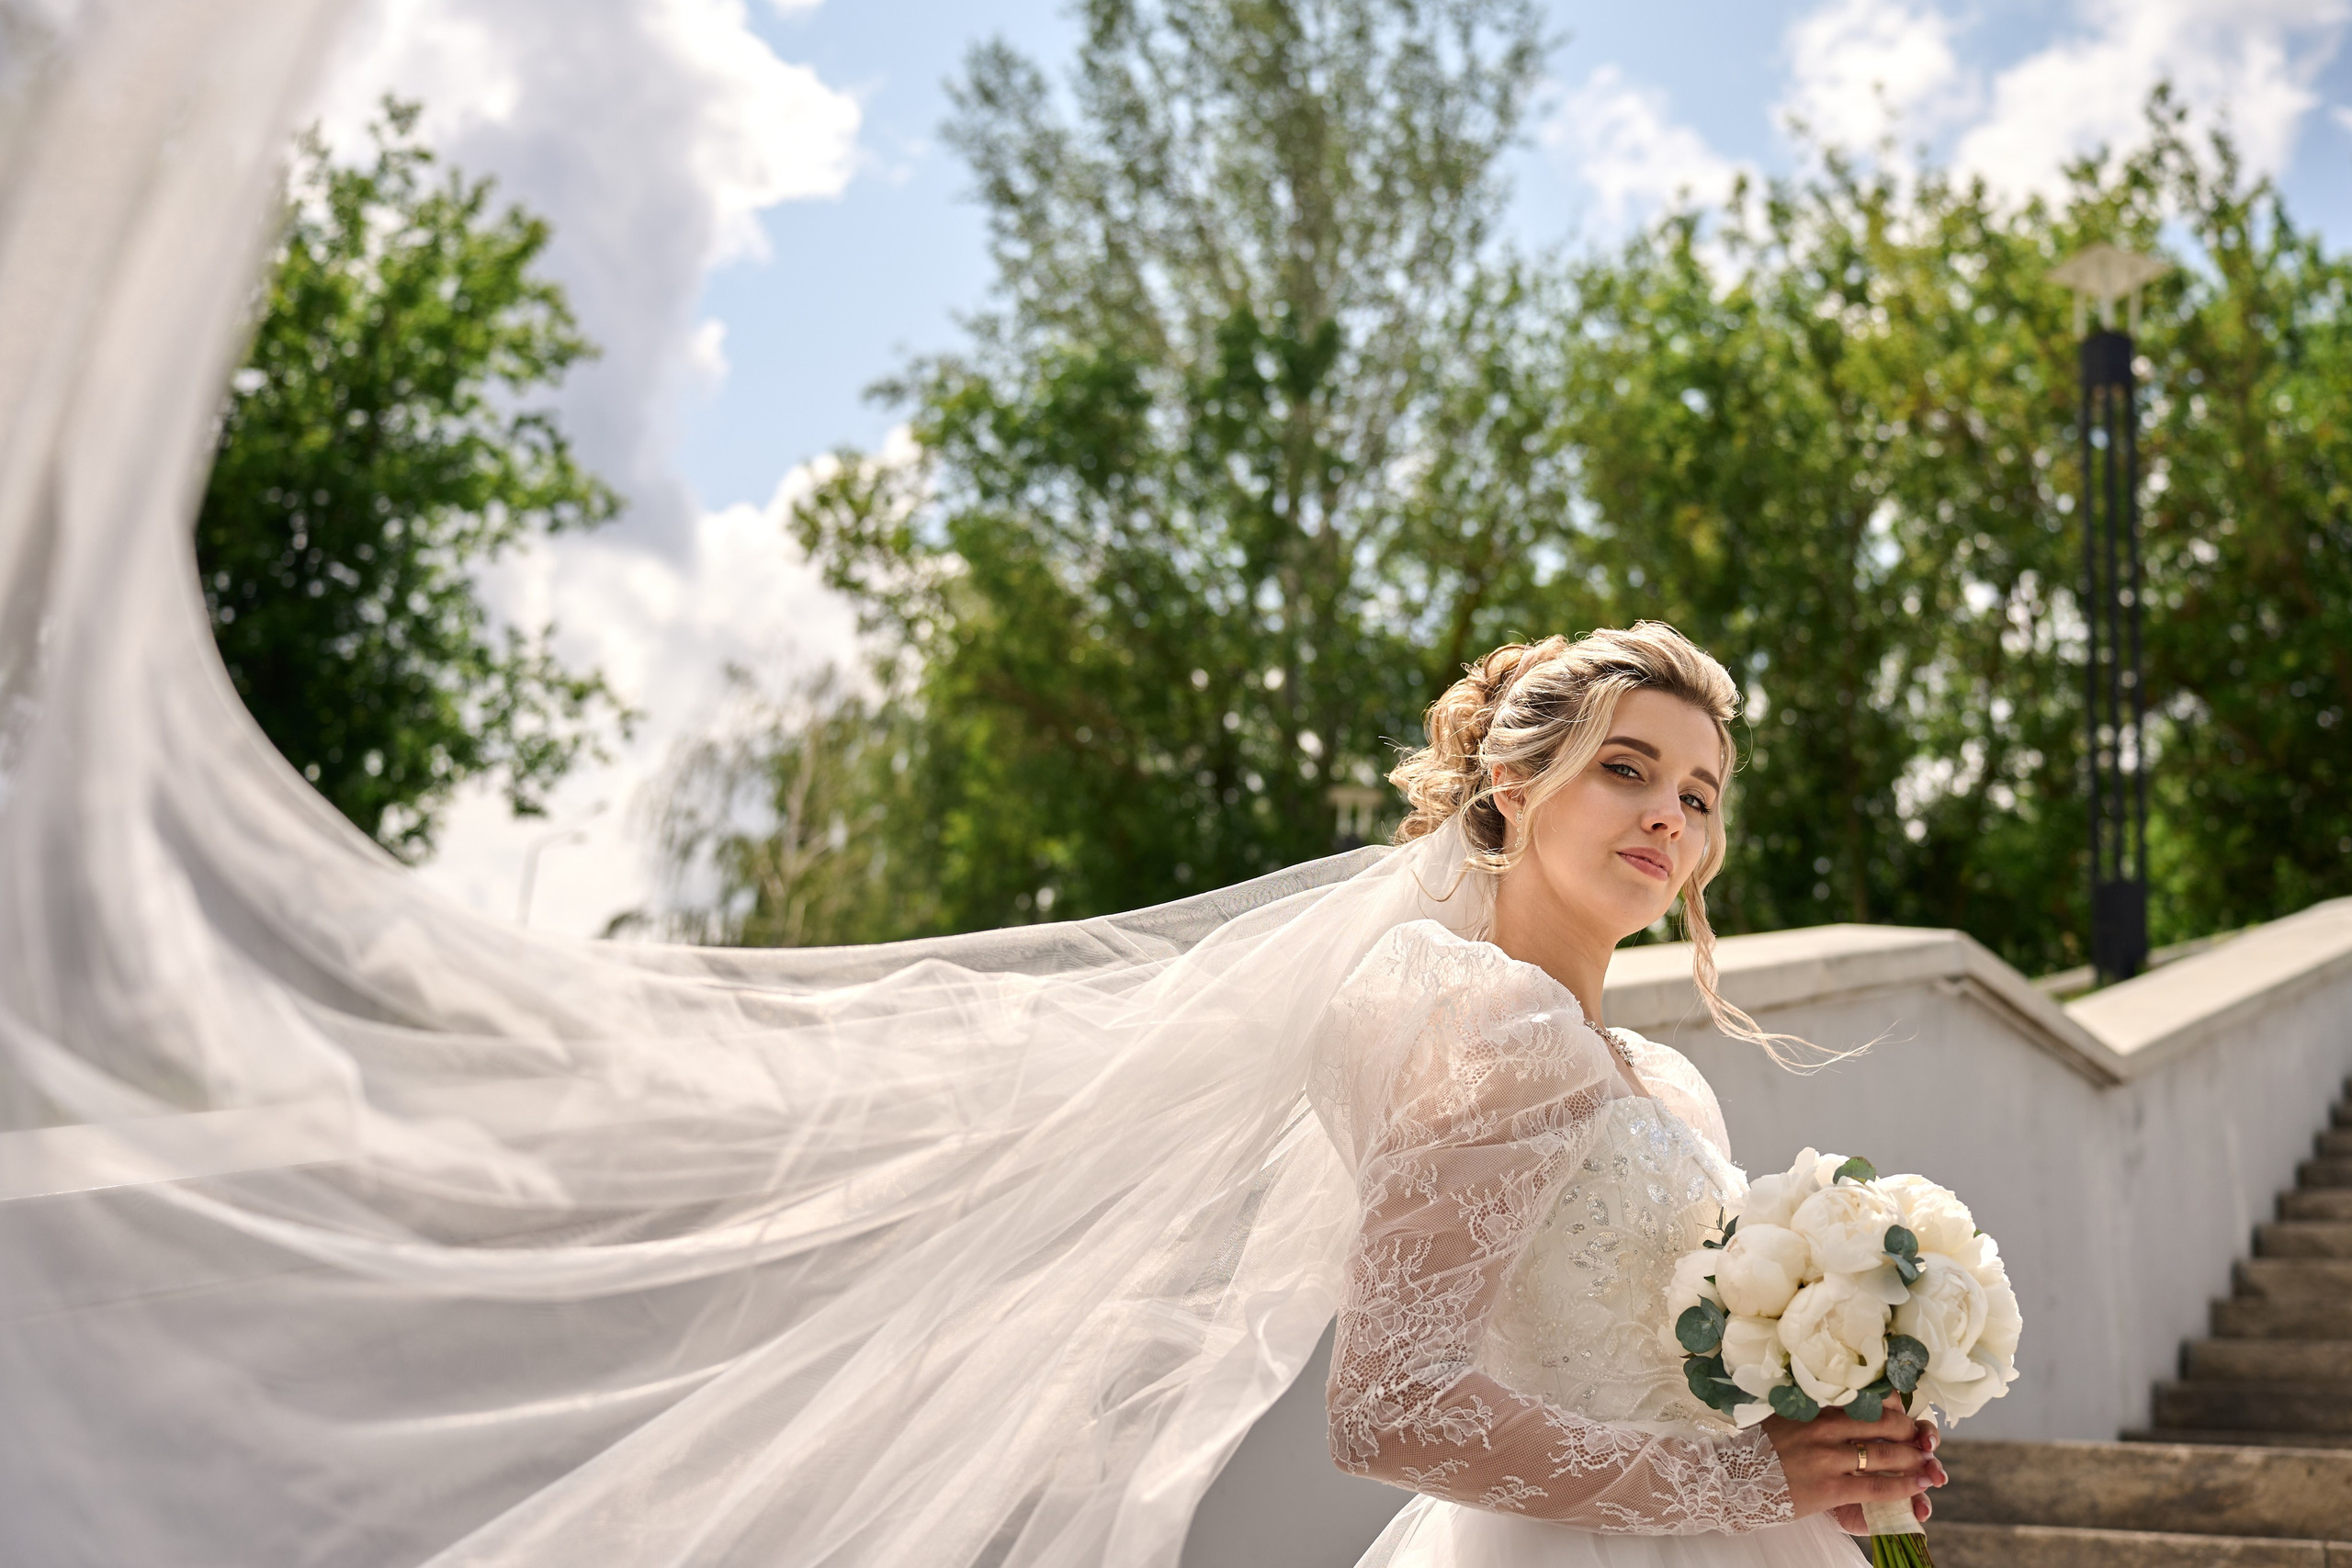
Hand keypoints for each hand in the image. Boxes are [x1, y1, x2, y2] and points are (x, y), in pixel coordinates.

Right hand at [1761, 1403, 1945, 1531]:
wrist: (1733, 1479)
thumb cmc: (1757, 1447)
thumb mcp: (1782, 1414)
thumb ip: (1810, 1405)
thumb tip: (1835, 1393)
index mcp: (1815, 1407)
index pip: (1864, 1397)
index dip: (1892, 1403)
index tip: (1902, 1408)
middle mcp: (1824, 1428)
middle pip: (1882, 1423)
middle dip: (1909, 1431)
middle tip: (1920, 1437)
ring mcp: (1828, 1458)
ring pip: (1884, 1454)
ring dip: (1912, 1459)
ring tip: (1928, 1463)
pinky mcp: (1831, 1488)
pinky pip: (1877, 1487)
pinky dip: (1903, 1486)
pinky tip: (1918, 1487)